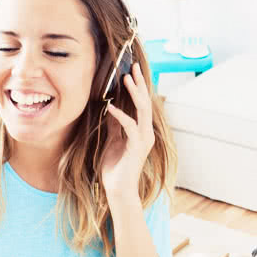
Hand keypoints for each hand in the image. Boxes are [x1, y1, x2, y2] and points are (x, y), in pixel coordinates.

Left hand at [100, 62, 154, 199]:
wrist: (117, 190)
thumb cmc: (114, 168)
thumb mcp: (112, 141)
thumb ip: (114, 126)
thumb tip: (111, 108)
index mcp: (141, 131)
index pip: (141, 104)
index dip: (137, 87)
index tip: (130, 71)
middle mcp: (146, 133)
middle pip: (145, 102)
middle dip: (139, 84)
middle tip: (132, 66)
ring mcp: (143, 140)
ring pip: (142, 111)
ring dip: (134, 94)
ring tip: (126, 78)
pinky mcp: (136, 148)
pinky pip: (130, 127)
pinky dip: (120, 116)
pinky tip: (110, 108)